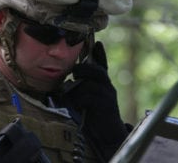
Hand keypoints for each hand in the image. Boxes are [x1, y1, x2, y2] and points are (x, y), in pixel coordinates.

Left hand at [63, 41, 129, 160]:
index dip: (100, 54)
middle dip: (84, 68)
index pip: (103, 66)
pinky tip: (78, 105)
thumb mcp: (88, 101)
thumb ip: (82, 90)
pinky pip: (89, 97)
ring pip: (90, 84)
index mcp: (104, 84)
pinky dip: (80, 99)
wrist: (108, 135)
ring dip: (78, 88)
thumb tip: (69, 83)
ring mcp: (108, 96)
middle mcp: (108, 87)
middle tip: (75, 71)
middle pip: (97, 71)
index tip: (98, 43)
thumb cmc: (95, 116)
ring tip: (74, 97)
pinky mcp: (106, 106)